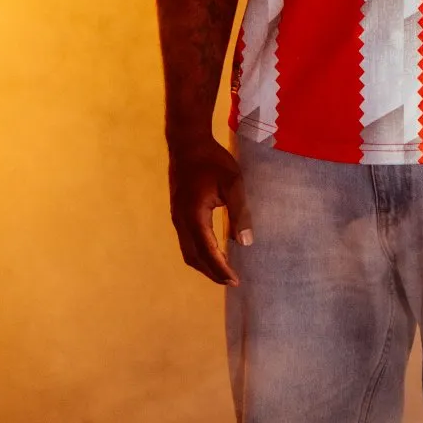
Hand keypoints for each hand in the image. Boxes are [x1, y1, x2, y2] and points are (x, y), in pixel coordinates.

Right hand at [168, 137, 252, 285]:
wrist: (187, 142)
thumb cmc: (212, 161)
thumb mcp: (232, 184)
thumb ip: (239, 213)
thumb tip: (245, 243)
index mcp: (194, 217)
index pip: (208, 252)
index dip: (221, 270)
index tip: (235, 280)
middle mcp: (181, 222)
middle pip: (194, 258)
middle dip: (212, 272)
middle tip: (231, 280)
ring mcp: (176, 217)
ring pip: (187, 251)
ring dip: (204, 264)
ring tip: (222, 270)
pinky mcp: (177, 212)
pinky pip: (186, 241)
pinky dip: (199, 253)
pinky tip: (212, 251)